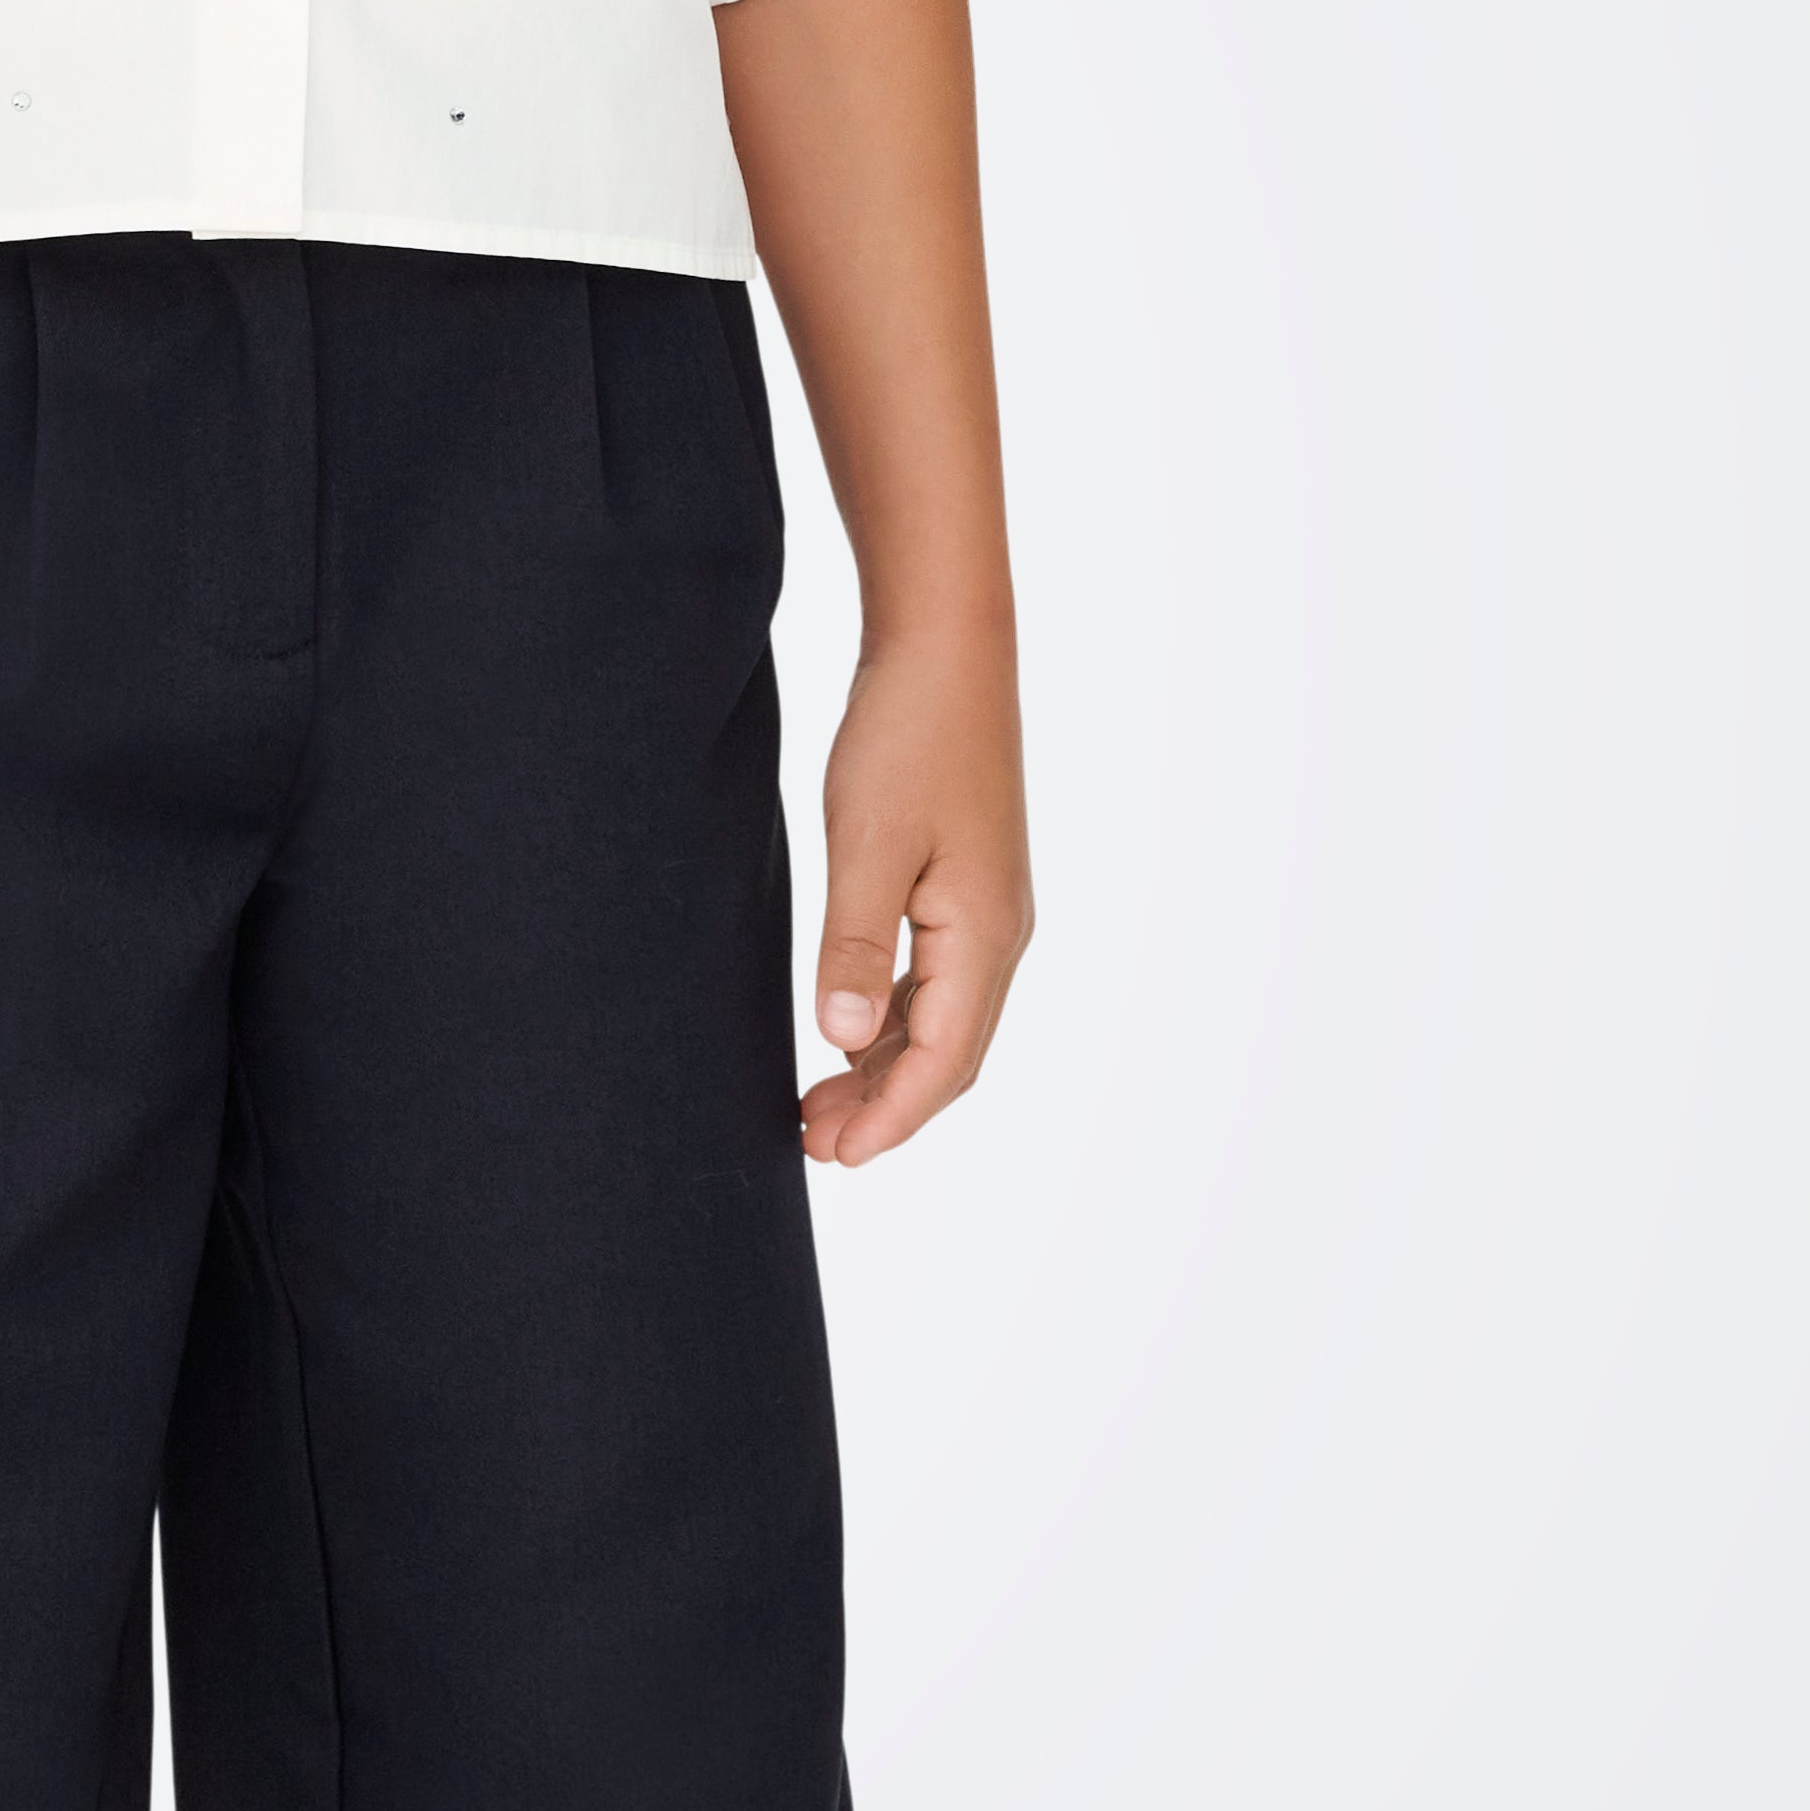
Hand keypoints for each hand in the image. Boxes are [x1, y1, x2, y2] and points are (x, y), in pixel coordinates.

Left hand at [802, 633, 1032, 1165]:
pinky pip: (934, 981)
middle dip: (885, 1108)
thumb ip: (853, 946)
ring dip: (884, 1068)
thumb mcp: (867, 845)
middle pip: (949, 1054)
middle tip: (811, 1144)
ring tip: (817, 1104)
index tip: (836, 1159)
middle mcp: (999, 933)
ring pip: (940, 1021)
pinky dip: (891, 1020)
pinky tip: (847, 1031)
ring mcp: (986, 910)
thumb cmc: (907, 737)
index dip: (891, 1119)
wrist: (945, 651)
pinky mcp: (965, 886)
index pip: (944, 1063)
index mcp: (984, 934)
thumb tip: (839, 1041)